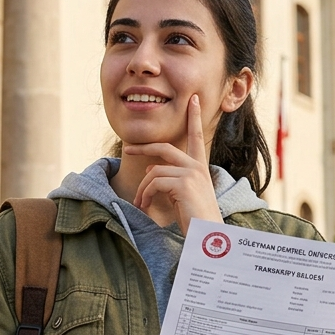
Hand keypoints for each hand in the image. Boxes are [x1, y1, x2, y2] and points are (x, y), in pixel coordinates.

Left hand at [122, 94, 222, 234]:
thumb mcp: (182, 194)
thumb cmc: (195, 219)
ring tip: (140, 203)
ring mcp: (191, 173)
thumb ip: (170, 178)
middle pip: (164, 147)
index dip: (194, 117)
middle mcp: (197, 167)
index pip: (196, 136)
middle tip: (127, 147)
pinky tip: (145, 205)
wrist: (207, 235)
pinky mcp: (183, 183)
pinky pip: (153, 182)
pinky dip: (145, 194)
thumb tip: (151, 169)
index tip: (194, 99)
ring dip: (142, 189)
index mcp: (200, 167)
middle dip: (143, 147)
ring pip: (154, 171)